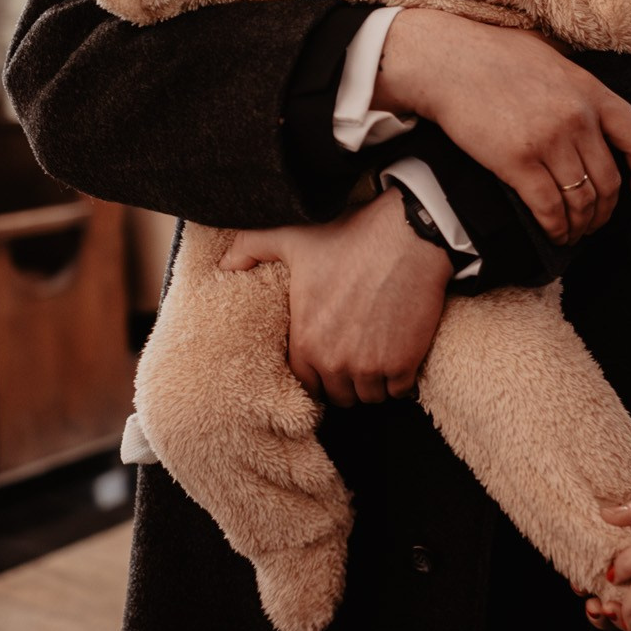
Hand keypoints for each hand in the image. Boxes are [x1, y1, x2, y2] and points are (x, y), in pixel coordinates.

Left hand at [220, 189, 451, 407]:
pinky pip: (399, 391)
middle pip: (338, 395)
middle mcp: (334, 361)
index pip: (306, 384)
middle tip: (355, 356)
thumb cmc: (349, 234)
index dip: (317, 372)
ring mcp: (370, 366)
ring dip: (373, 382)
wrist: (406, 234)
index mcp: (305, 340)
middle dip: (345, 380)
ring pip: (369, 396)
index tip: (329, 358)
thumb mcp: (291, 236)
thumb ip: (250, 248)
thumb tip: (224, 265)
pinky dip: (400, 379)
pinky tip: (400, 356)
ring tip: (377, 356)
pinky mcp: (403, 364)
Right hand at [372, 9, 630, 245]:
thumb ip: (577, 87)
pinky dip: (556, 228)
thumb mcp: (551, 58)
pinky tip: (552, 233)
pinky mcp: (518, 162)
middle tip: (594, 221)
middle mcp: (577, 117)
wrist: (447, 62)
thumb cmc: (492, 56)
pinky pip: (550, 208)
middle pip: (609, 180)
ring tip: (572, 232)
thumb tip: (590, 112)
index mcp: (590, 90)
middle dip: (605, 210)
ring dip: (580, 225)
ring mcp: (550, 141)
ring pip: (582, 200)